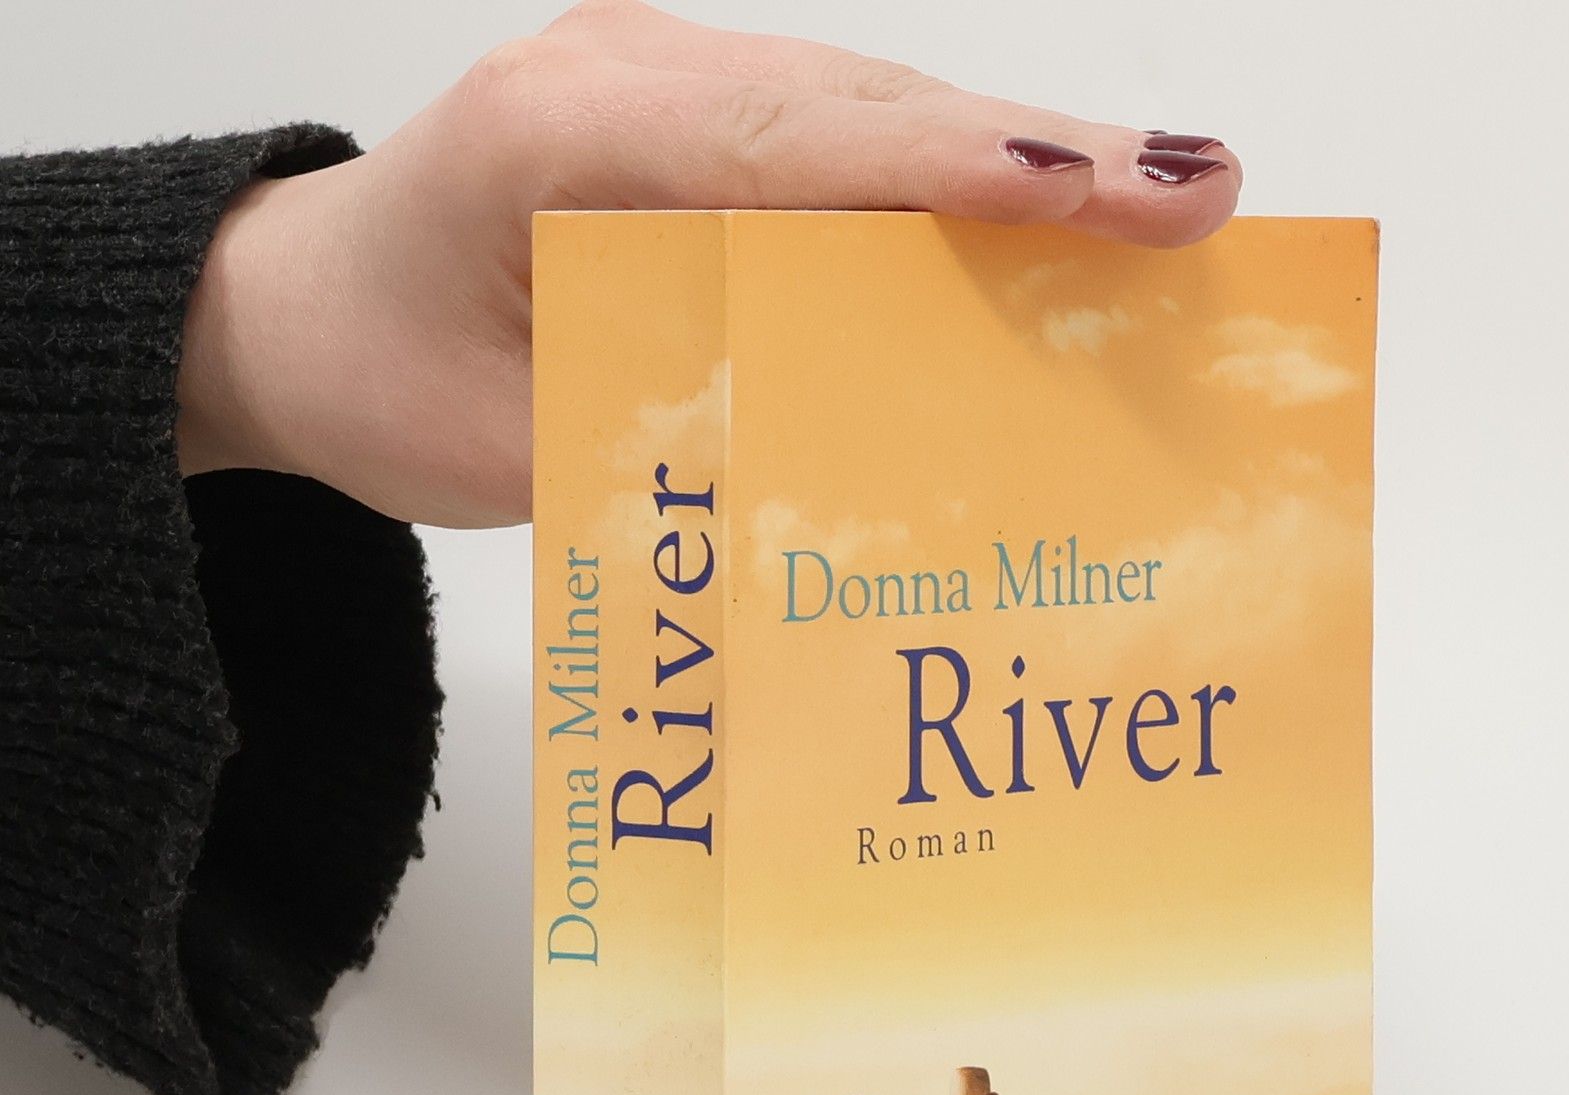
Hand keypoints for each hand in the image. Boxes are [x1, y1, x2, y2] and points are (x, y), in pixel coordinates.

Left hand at [177, 2, 1242, 528]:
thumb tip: (840, 482)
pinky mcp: (701, 129)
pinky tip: (1050, 233)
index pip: (795, 147)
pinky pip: (846, 148)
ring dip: (1017, 172)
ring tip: (1165, 217)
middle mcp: (630, 79)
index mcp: (563, 137)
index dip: (960, 173)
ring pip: (874, 115)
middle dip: (1041, 160)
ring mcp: (669, 89)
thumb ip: (670, 454)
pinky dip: (950, 193)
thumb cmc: (384, 375)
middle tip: (1203, 199)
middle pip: (869, 108)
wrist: (306, 312)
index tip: (1104, 194)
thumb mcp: (512, 452)